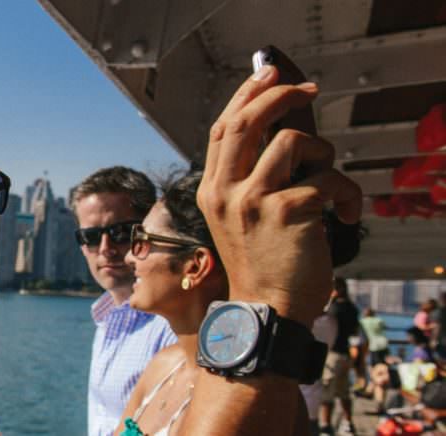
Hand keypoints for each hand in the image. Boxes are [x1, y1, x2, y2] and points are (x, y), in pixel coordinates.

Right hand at [197, 65, 361, 325]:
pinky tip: (347, 214)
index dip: (246, 95)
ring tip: (330, 180)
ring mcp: (252, 201)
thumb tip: (285, 135)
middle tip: (308, 90)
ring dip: (324, 154)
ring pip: (292, 142)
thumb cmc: (263, 265)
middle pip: (248, 120)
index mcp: (211, 190)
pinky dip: (346, 194)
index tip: (268, 75)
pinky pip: (328, 180)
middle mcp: (224, 191)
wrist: (267, 311)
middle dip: (280, 95)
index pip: (223, 128)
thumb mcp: (242, 218)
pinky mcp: (286, 212)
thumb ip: (252, 179)